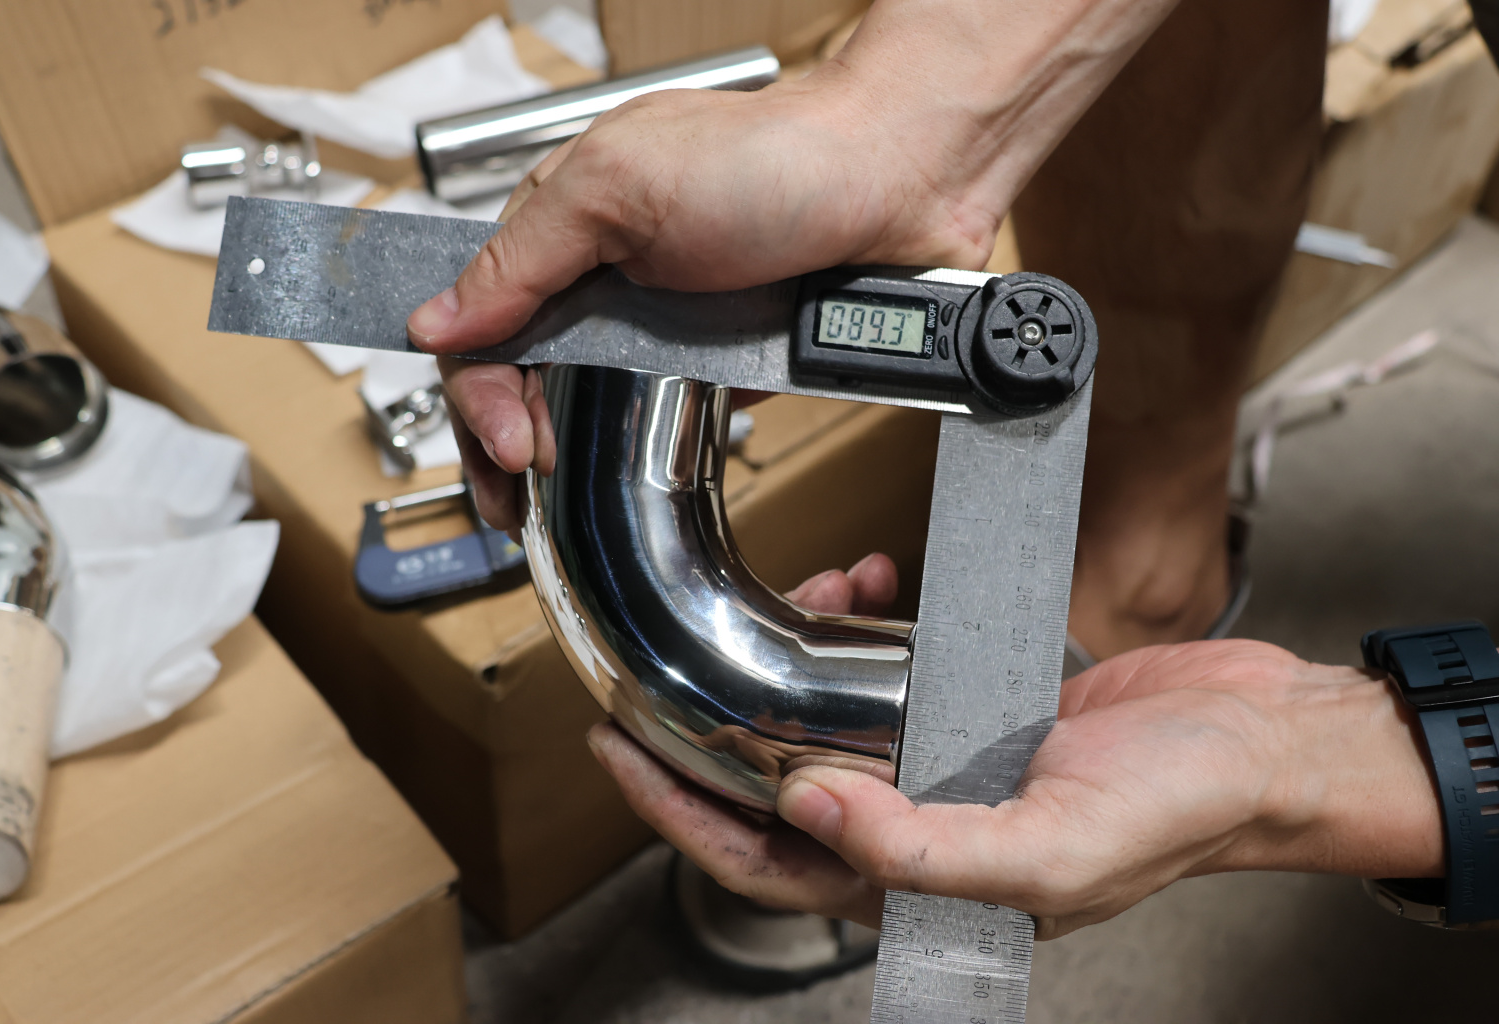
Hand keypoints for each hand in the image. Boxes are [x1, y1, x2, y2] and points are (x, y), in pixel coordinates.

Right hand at [414, 0, 1183, 528]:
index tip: (512, 445)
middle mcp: (602, 281)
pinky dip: (642, 446)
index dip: (481, 398)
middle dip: (507, 447)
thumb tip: (436, 320)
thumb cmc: (773, 156)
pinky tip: (627, 472)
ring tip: (558, 502)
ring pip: (587, 407)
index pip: (481, 330)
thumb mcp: (619, 188)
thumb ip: (522, 258)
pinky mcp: (716, 358)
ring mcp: (660, 324)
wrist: (896, 180)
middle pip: (523, 381)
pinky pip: (664, 414)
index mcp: (560, 229)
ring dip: (567, 460)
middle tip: (520, 497)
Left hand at [589, 633, 1443, 937]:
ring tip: (799, 599)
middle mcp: (917, 825)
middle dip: (715, 723)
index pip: (762, 862)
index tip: (619, 752)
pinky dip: (864, 626)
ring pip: (823, 719)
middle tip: (661, 663)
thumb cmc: (1182, 812)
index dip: (678, 815)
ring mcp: (941, 761)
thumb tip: (810, 813)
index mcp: (920, 883)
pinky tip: (868, 587)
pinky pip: (886, 668)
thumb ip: (924, 850)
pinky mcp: (970, 702)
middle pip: (773, 787)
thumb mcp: (1052, 852)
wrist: (1260, 739)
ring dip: (792, 658)